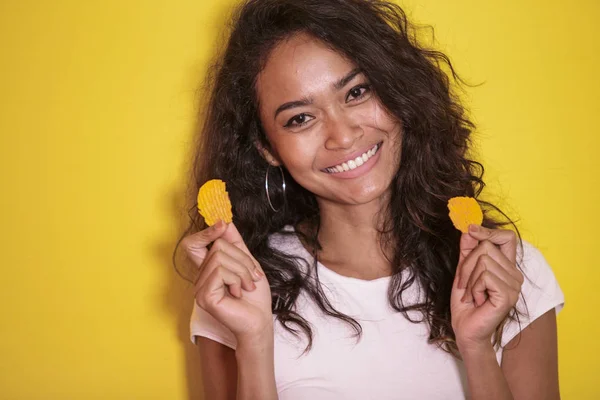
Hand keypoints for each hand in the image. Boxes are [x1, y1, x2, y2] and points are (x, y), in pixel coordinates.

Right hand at [182, 221, 272, 344]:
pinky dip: (236, 279)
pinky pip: (220, 271)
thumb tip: (224, 220)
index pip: (194, 243)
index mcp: (208, 269)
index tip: (223, 223)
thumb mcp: (247, 262)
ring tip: (247, 286)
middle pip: (217, 246)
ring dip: (242, 270)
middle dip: (241, 258)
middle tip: (252, 276)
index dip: (206, 231)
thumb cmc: (254, 296)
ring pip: (220, 257)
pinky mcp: (204, 296)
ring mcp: (199, 288)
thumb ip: (235, 242)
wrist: (260, 320)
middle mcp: (200, 277)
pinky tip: (238, 293)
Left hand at [450, 225, 523, 353]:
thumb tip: (468, 229)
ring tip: (472, 294)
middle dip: (467, 264)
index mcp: (507, 267)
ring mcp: (514, 285)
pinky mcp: (508, 295)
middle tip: (466, 285)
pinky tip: (478, 300)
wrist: (465, 329)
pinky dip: (474, 287)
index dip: (489, 231)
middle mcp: (515, 274)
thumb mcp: (463, 271)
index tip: (470, 230)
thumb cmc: (466, 302)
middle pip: (486, 247)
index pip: (507, 237)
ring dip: (469, 278)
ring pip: (483, 260)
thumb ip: (467, 250)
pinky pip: (484, 276)